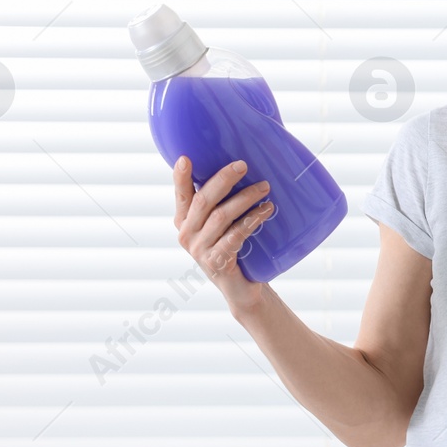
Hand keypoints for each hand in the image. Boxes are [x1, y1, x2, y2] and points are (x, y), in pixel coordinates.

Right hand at [173, 155, 273, 313]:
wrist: (241, 288)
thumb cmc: (233, 248)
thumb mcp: (221, 225)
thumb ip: (219, 203)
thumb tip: (239, 169)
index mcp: (183, 221)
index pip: (181, 195)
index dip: (180, 177)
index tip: (185, 158)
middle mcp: (186, 234)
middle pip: (203, 201)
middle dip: (223, 180)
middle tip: (243, 165)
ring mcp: (200, 250)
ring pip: (221, 216)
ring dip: (245, 198)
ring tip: (264, 187)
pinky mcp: (216, 262)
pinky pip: (236, 235)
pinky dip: (252, 220)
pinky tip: (266, 211)